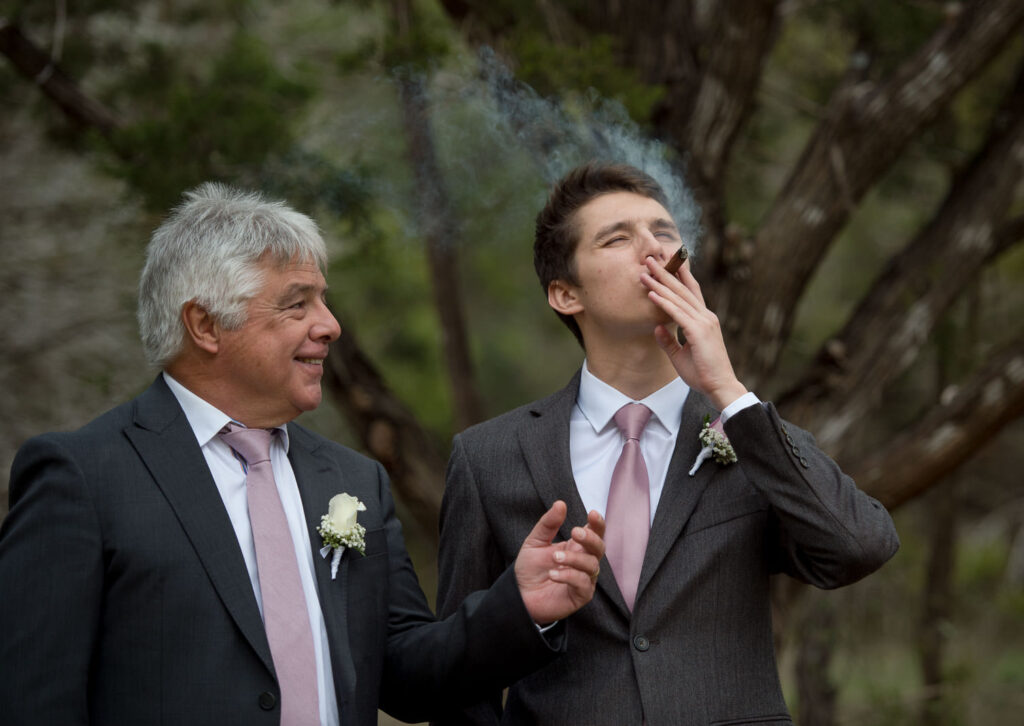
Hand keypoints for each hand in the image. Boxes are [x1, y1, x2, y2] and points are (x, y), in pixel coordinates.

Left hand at [514, 501, 604, 624]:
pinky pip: (583, 583)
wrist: (519, 595)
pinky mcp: (581, 596)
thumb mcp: (535, 541)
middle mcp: (584, 562)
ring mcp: (585, 579)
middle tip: (574, 532)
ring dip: (574, 559)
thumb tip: (560, 503)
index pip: (595, 532)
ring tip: (555, 557)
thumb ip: (548, 524)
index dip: (598, 523)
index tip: (592, 514)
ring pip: (592, 565)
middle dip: (590, 538)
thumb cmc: (530, 568)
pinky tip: (553, 574)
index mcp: (576, 546)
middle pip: (599, 547)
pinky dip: (569, 576)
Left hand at [640, 256, 747, 409]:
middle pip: (683, 289)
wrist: (720, 386)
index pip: (690, 293)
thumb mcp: (680, 356)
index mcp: (704, 320)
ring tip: (645, 271)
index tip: (665, 263)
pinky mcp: (698, 332)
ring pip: (678, 298)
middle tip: (650, 258)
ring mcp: (704, 323)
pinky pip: (677, 313)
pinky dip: (663, 302)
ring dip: (660, 283)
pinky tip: (651, 293)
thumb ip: (669, 341)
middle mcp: (706, 317)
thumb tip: (656, 328)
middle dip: (665, 272)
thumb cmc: (703, 374)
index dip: (678, 277)